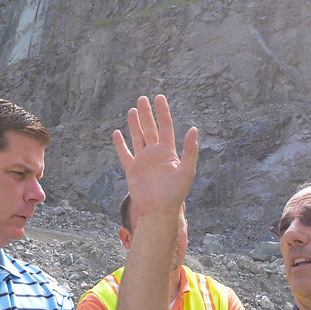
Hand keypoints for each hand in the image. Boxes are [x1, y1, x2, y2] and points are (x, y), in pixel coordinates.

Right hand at [112, 94, 198, 218]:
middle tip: (142, 98)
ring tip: (132, 110)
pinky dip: (120, 144)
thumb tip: (194, 129)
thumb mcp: (187, 171)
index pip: (165, 127)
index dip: (162, 112)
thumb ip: (190, 150)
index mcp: (168, 152)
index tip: (159, 98)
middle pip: (150, 128)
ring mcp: (143, 161)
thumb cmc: (175, 194)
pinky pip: (124, 154)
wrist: (159, 211)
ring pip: (138, 138)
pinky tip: (116, 133)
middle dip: (146, 114)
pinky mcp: (132, 170)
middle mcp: (155, 154)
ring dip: (134, 124)